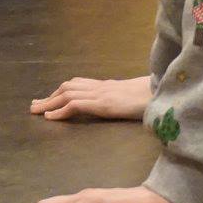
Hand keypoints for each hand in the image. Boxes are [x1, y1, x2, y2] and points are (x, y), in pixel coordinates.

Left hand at [30, 75, 152, 121]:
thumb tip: (131, 103)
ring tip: (36, 111)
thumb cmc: (159, 94)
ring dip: (49, 103)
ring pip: (68, 93)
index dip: (63, 90)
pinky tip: (50, 118)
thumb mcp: (141, 95)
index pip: (82, 83)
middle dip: (51, 96)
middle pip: (70, 86)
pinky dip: (59, 111)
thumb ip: (130, 97)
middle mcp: (104, 86)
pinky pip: (75, 105)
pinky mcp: (103, 103)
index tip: (51, 98)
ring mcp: (103, 93)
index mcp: (111, 85)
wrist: (167, 93)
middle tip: (35, 105)